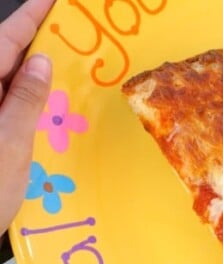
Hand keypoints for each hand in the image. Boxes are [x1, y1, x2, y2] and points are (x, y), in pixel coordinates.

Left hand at [0, 0, 54, 235]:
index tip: (51, 2)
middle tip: (69, 39)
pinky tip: (49, 107)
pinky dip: (29, 105)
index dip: (28, 20)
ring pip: (7, 87)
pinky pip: (9, 110)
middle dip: (35, 47)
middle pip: (4, 62)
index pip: (2, 43)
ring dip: (35, 78)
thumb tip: (40, 62)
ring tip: (67, 71)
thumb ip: (24, 100)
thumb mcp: (10, 143)